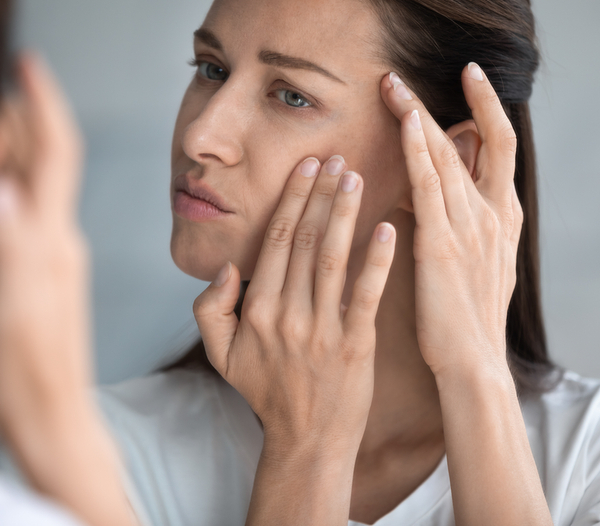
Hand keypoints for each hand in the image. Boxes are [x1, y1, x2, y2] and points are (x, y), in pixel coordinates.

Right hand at [0, 52, 89, 430]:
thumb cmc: (25, 372)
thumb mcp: (6, 309)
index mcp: (52, 239)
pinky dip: (8, 181)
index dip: (42, 104)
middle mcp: (59, 239)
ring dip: (14, 143)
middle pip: (45, 160)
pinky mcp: (43, 274)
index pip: (54, 154)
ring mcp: (53, 256)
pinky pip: (29, 210)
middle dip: (21, 114)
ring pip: (35, 182)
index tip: (27, 63)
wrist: (51, 417)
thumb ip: (4, 247)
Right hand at [193, 156, 395, 456]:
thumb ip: (210, 310)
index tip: (306, 166)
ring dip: (345, 213)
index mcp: (256, 311)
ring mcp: (322, 330)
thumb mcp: (221, 355)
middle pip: (306, 240)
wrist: (308, 442)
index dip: (292, 199)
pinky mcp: (356, 345)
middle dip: (321, 193)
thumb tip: (228, 268)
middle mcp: (286, 315)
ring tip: (356, 177)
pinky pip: (367, 294)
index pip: (276, 241)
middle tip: (336, 156)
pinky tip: (388, 228)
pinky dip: (378, 259)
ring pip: (334, 258)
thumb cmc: (267, 394)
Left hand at [380, 63, 522, 379]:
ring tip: (392, 83)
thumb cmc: (469, 320)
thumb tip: (437, 193)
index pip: (501, 146)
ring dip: (418, 113)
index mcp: (506, 217)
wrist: (473, 363)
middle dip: (453, 98)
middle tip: (417, 71)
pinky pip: (429, 183)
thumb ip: (466, 225)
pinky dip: (417, 147)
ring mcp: (470, 224)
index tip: (472, 77)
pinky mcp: (441, 241)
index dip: (488, 107)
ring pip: (446, 154)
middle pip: (477, 138)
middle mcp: (494, 212)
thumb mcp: (480, 265)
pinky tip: (403, 120)